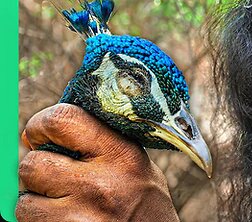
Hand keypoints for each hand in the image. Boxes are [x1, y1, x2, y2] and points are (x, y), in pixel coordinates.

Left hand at [16, 103, 178, 221]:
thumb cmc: (145, 202)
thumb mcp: (136, 162)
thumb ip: (98, 141)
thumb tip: (39, 134)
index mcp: (121, 154)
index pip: (62, 120)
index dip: (42, 124)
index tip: (43, 135)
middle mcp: (100, 184)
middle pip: (33, 163)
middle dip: (38, 168)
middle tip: (56, 175)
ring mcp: (82, 215)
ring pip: (25, 200)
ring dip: (38, 200)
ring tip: (66, 202)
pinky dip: (41, 220)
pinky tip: (67, 218)